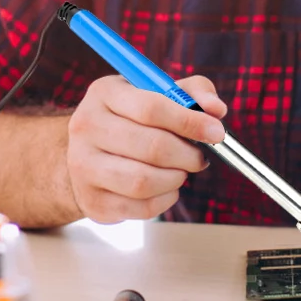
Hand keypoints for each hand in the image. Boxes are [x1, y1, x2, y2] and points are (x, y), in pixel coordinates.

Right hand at [66, 74, 225, 222]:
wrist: (86, 151)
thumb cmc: (130, 118)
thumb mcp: (155, 93)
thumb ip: (192, 92)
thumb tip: (217, 110)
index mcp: (104, 93)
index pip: (151, 108)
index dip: (190, 122)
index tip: (216, 132)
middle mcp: (86, 126)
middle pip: (152, 147)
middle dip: (187, 155)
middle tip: (199, 157)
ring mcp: (84, 165)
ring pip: (144, 181)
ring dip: (176, 178)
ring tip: (180, 170)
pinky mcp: (92, 200)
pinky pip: (141, 207)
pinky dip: (165, 199)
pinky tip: (166, 186)